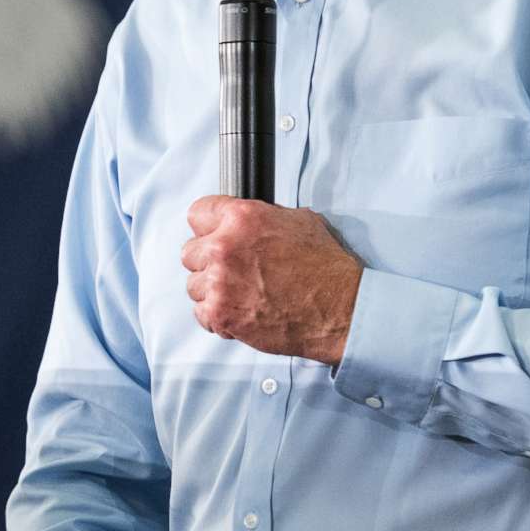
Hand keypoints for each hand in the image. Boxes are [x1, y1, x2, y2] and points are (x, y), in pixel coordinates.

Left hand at [178, 196, 364, 365]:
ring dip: (214, 291)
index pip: (198, 213)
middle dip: (209, 262)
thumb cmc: (325, 268)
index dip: (209, 227)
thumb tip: (247, 219)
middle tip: (234, 271)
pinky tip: (242, 312)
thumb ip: (262, 217)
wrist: (340, 310)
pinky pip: (201, 313)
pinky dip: (218, 317)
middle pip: (190, 252)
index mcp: (242, 218)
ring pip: (194, 285)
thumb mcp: (299, 221)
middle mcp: (224, 247)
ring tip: (243, 295)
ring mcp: (219, 282)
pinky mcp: (220, 313)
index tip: (214, 236)